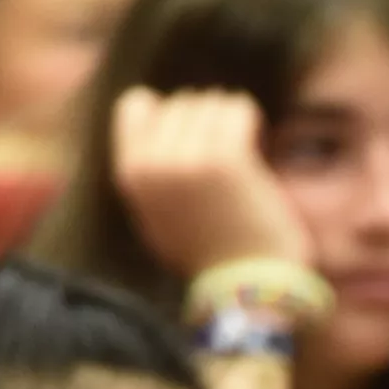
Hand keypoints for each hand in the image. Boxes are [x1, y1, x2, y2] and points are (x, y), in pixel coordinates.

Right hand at [112, 86, 309, 280]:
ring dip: (230, 121)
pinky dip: (250, 120)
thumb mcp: (159, 214)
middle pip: (180, 102)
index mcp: (130, 174)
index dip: (170, 115)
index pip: (136, 103)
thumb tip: (146, 106)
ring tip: (242, 156)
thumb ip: (148, 170)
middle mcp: (152, 163)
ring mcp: (187, 159)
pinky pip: (238, 108)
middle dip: (208, 121)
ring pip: (211, 101)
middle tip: (228, 156)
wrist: (247, 287)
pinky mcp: (226, 160)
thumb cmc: (210, 252)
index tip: (193, 141)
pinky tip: (258, 144)